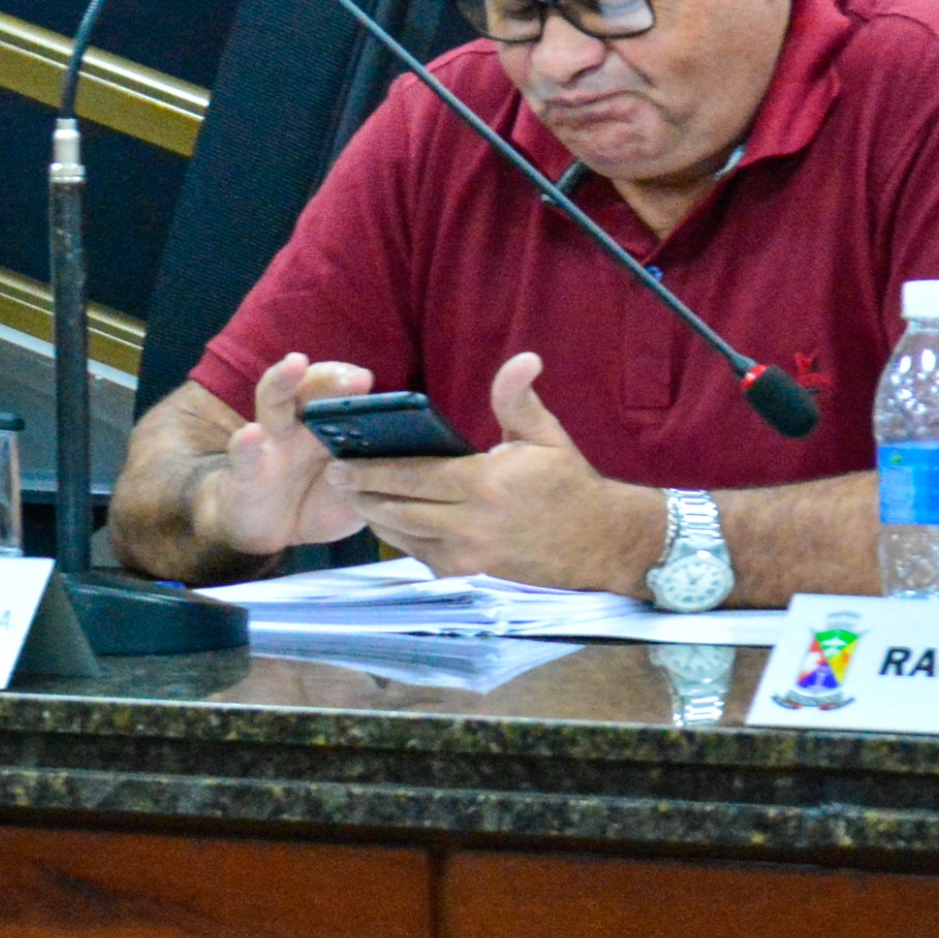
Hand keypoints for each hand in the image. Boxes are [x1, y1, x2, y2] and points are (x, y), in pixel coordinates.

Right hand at [205, 353, 377, 556]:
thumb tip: (421, 467)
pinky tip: (253, 434)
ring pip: (271, 402)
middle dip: (331, 376)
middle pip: (309, 387)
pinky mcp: (244, 473)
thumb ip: (378, 477)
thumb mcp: (356, 493)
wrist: (269, 533)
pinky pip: (244, 456)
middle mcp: (298, 425)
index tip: (371, 380)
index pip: (337, 392)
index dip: (351, 381)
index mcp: (326, 426)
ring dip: (282, 381)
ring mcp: (269, 445)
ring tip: (295, 363)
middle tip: (358, 378)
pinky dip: (246, 444)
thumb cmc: (317, 503)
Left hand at [331, 352, 663, 591]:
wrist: (605, 546)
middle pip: (396, 510)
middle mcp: (470, 526)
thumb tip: (522, 358)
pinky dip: (403, 541)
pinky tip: (389, 523)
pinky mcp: (472, 579)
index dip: (370, 471)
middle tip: (334, 477)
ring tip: (354, 497)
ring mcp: (469, 558)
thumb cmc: (569, 486)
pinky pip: (423, 559)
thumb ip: (518, 399)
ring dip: (376, 518)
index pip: (411, 477)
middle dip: (361, 494)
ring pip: (403, 539)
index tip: (339, 460)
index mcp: (483, 485)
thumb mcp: (546, 437)